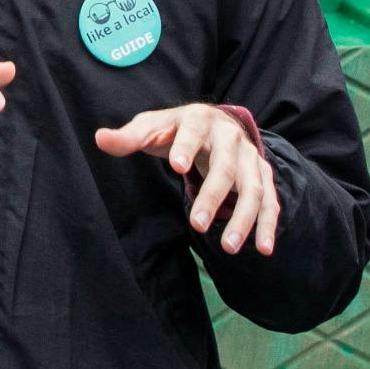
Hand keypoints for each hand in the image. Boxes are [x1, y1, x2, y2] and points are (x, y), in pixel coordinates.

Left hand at [94, 103, 277, 254]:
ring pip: (252, 188)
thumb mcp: (152, 127)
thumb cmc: (176, 130)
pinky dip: (268, 225)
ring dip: (243, 218)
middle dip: (213, 196)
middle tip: (197, 224)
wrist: (216, 124)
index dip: (186, 148)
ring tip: (228, 247)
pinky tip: (263, 249)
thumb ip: (129, 137)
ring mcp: (250, 157)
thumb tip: (100, 138)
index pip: (193, 133)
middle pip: (226, 167)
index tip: (177, 167)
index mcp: (200, 120)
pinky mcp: (262, 176)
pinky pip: (269, 201)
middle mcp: (230, 137)